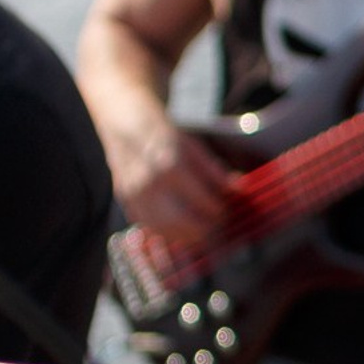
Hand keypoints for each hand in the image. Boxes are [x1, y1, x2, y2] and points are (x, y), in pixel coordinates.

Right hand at [104, 113, 231, 240]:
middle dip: (206, 227)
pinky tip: (182, 230)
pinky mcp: (127, 204)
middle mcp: (150, 185)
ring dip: (188, 236)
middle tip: (217, 223)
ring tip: (202, 229)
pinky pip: (151, 229)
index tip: (226, 208)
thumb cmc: (163, 135)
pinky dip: (169, 234)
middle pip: (186, 223)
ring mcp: (136, 198)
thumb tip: (237, 188)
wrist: (125, 126)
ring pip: (168, 231)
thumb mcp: (193, 146)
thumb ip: (214, 170)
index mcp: (171, 167)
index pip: (204, 202)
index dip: (219, 209)